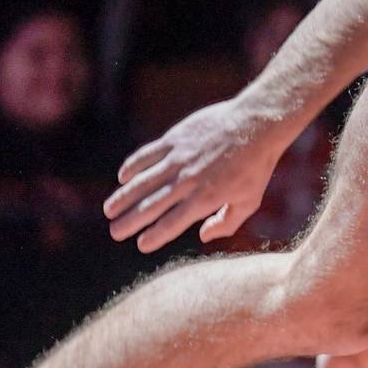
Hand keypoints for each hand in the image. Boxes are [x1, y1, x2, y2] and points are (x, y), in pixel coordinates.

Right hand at [103, 98, 291, 252]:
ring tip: (109, 210)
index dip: (156, 235)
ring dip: (124, 196)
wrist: (258, 123)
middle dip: (131, 221)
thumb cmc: (256, 165)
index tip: (142, 244)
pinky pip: (148, 154)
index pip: (173, 223)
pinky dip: (133, 166)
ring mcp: (180, 158)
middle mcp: (189, 180)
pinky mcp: (176, 138)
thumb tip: (203, 236)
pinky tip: (123, 177)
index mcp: (206, 198)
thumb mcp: (250, 200)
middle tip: (115, 232)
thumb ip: (227, 222)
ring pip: (144, 181)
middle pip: (152, 205)